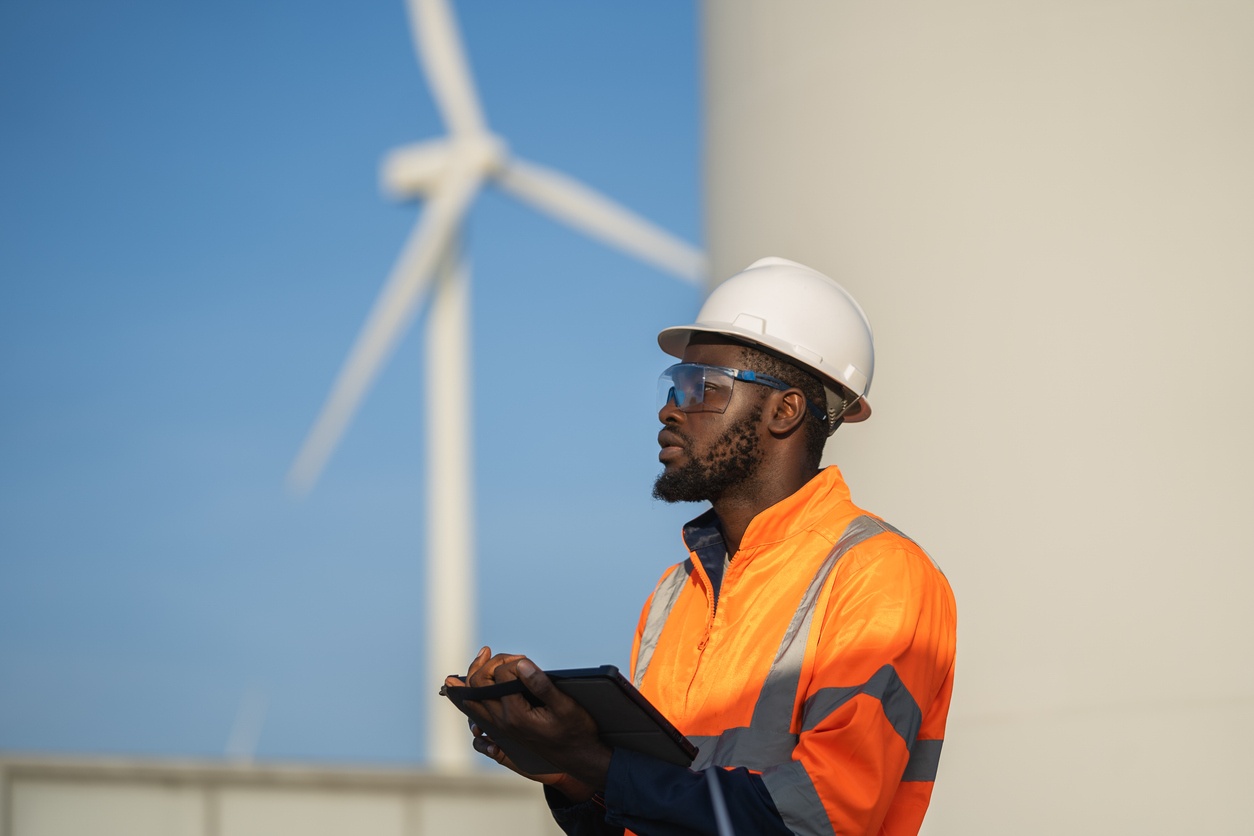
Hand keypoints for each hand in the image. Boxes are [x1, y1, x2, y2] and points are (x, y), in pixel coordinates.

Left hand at [448, 647, 611, 796]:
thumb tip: (521, 664)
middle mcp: (503, 722)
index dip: (512, 662)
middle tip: (502, 654)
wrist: (577, 758)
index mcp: (516, 715)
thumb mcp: (565, 706)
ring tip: (485, 656)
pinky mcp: (503, 728)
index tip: (527, 661)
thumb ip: (541, 685)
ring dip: (476, 674)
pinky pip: (478, 709)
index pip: (501, 675)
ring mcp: (500, 726)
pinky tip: (481, 681)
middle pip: (478, 684)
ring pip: (473, 697)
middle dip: (487, 663)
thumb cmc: (575, 731)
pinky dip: (474, 692)